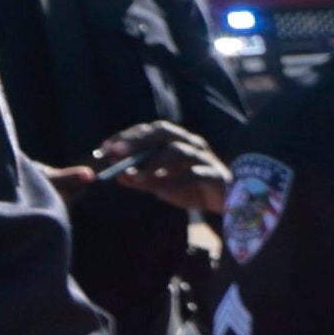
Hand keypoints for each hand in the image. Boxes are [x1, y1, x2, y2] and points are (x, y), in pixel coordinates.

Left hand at [87, 119, 231, 215]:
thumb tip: (118, 175)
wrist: (229, 204)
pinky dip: (177, 182)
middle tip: (115, 153)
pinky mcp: (216, 175)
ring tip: (135, 176)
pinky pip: (196, 174)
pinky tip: (162, 193)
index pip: (148, 130)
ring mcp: (205, 157)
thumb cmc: (194, 188)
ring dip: (153, 163)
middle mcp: (191, 143)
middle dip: (137, 141)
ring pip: (178, 151)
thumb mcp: (161, 185)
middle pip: (163, 132)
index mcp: (177, 140)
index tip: (104, 148)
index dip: (126, 136)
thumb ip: (141, 180)